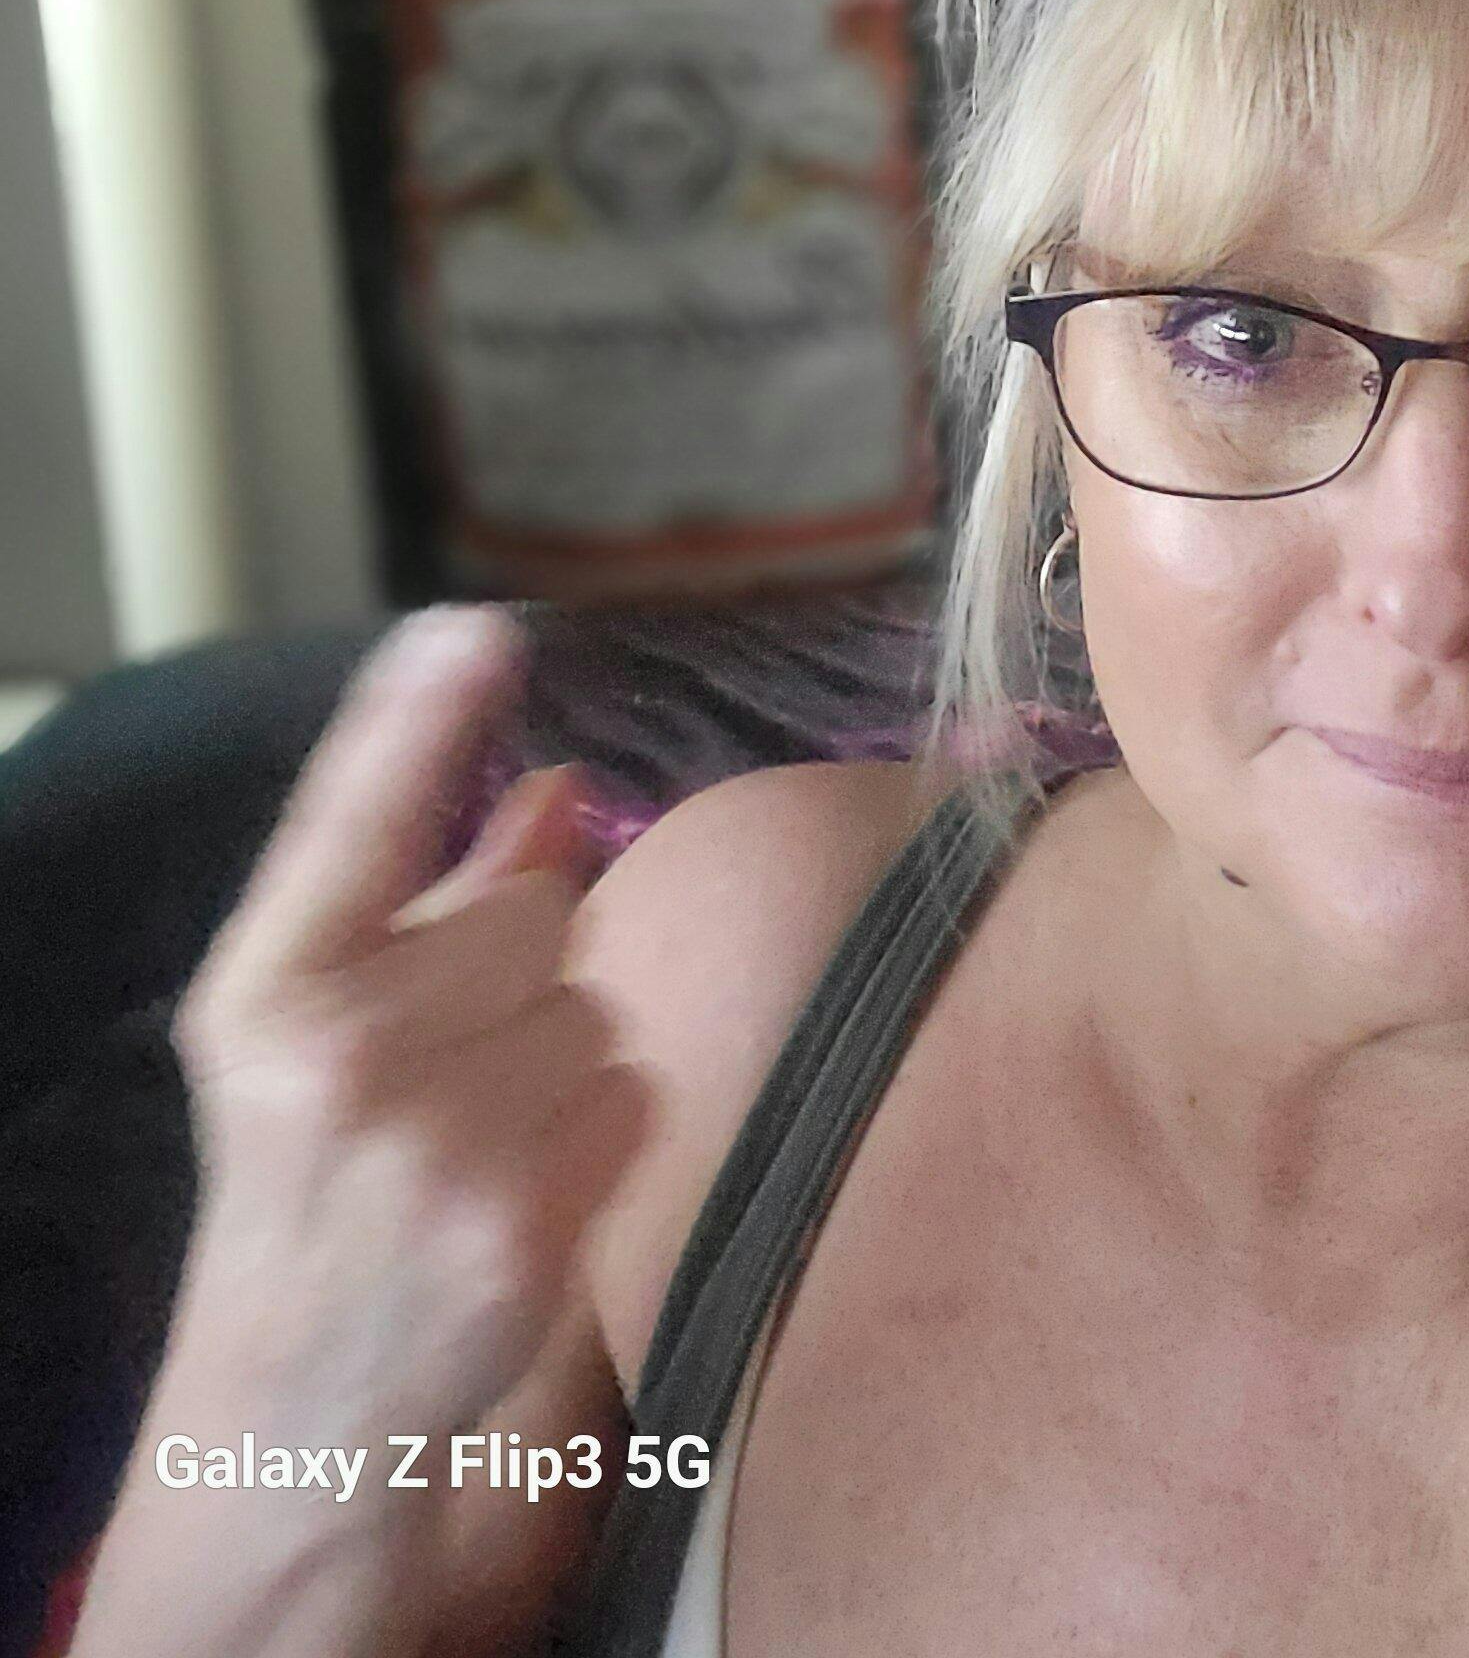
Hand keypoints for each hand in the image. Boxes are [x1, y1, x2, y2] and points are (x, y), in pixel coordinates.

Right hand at [169, 607, 651, 1438]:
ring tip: (476, 1131)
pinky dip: (600, 1126)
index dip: (417, 718)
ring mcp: (432, 1142)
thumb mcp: (326, 1030)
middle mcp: (337, 1055)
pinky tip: (521, 1184)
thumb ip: (438, 894)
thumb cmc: (314, 1181)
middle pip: (529, 911)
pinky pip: (632, 1088)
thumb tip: (560, 782)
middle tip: (447, 1059)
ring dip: (562, 1051)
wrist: (291, 1412)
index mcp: (266, 990)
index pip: (350, 822)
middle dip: (516, 966)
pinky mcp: (523, 1218)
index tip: (475, 625)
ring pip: (592, 1001)